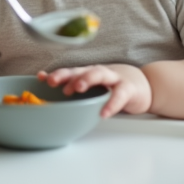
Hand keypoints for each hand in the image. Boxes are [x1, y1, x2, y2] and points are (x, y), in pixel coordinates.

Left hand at [38, 64, 152, 117]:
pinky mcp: (128, 89)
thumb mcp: (92, 89)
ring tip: (77, 88)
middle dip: (66, 75)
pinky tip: (104, 113)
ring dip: (87, 79)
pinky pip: (119, 95)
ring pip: (99, 74)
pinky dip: (111, 104)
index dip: (55, 74)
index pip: (69, 72)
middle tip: (54, 82)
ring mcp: (114, 78)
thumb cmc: (111, 88)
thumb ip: (73, 89)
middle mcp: (98, 73)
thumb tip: (46, 91)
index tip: (41, 79)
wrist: (142, 85)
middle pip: (80, 70)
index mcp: (87, 74)